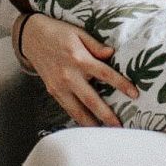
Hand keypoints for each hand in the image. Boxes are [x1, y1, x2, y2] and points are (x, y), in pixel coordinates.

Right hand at [19, 13, 136, 127]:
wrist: (31, 37)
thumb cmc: (58, 32)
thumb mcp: (78, 33)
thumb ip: (95, 45)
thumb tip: (111, 53)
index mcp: (79, 58)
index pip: (105, 74)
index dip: (121, 85)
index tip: (134, 95)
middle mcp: (69, 75)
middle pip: (91, 100)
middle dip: (106, 115)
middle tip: (119, 126)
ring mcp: (59, 86)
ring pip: (77, 110)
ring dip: (91, 123)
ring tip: (104, 132)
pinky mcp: (52, 91)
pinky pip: (67, 109)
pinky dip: (78, 119)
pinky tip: (88, 125)